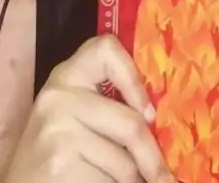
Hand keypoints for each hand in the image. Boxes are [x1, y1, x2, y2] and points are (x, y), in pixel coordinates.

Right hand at [4, 34, 175, 182]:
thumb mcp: (74, 116)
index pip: (105, 48)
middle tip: (164, 179)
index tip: (149, 113)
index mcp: (66, 76)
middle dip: (152, 159)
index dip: (134, 77)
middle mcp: (59, 97)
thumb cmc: (54, 151)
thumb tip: (159, 121)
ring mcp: (58, 131)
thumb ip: (107, 107)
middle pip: (131, 123)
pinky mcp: (60, 164)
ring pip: (125, 163)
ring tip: (113, 179)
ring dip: (131, 181)